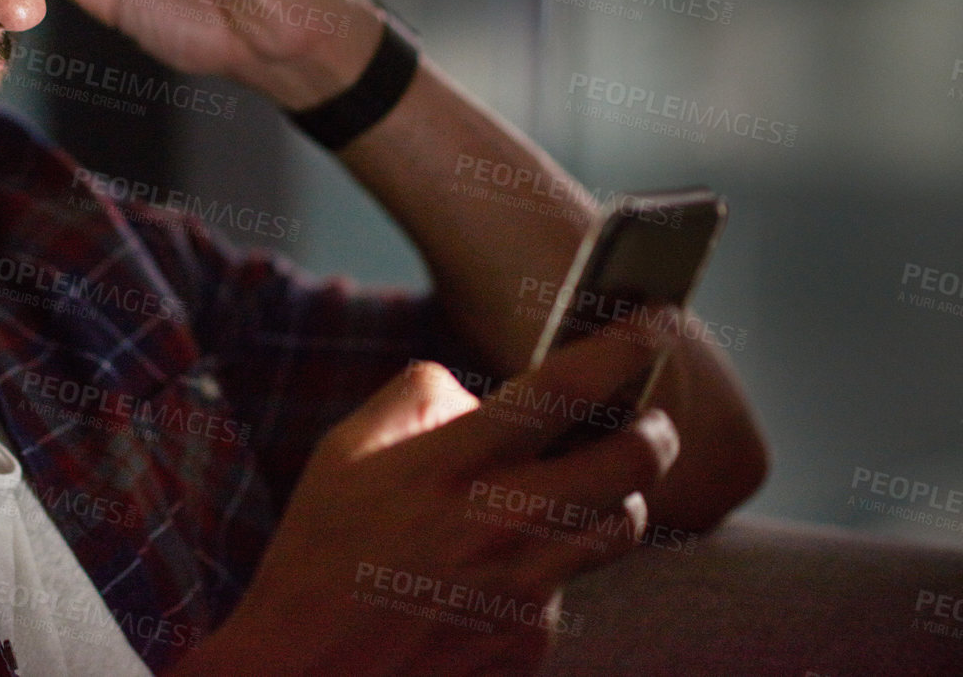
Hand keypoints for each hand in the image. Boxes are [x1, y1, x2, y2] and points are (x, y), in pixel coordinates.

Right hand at [174, 322, 680, 675]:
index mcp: (449, 465)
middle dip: (657, 431)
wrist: (305, 670)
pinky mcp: (531, 643)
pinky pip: (568, 589)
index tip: (655, 320)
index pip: (560, 390)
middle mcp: (498, 524)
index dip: (621, 348)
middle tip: (653, 421)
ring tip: (585, 492)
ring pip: (621, 527)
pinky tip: (498, 575)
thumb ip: (416, 398)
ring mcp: (523, 590)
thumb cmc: (318, 553)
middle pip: (630, 462)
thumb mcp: (344, 452)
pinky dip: (548, 571)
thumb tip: (476, 393)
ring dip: (616, 501)